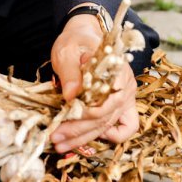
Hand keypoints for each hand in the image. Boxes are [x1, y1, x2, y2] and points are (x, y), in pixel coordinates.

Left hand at [49, 16, 138, 151]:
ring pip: (109, 126)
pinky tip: (90, 137)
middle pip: (104, 118)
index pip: (103, 102)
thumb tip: (70, 97)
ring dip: (84, 138)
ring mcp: (127, 97)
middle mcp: (125, 86)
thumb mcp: (67, 51)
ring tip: (61, 144)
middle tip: (54, 137)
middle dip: (77, 131)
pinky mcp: (124, 105)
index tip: (62, 119)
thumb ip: (70, 73)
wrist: (85, 36)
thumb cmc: (76, 43)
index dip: (84, 115)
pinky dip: (112, 136)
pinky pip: (127, 127)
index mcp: (115, 70)